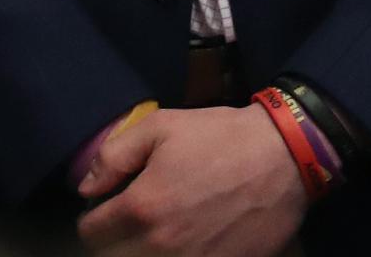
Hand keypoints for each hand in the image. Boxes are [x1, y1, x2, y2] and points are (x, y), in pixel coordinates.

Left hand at [76, 105, 306, 253]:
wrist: (284, 159)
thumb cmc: (221, 138)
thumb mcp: (162, 126)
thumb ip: (114, 155)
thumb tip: (86, 189)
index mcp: (142, 208)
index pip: (91, 234)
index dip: (94, 219)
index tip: (106, 209)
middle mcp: (160, 246)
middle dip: (114, 241)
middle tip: (130, 223)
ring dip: (142, 252)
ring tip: (157, 232)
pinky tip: (187, 243)